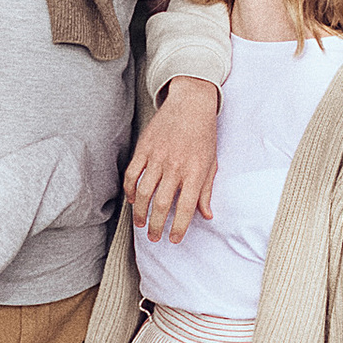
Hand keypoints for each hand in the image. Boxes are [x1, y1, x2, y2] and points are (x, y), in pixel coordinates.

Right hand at [126, 76, 218, 241]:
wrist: (191, 103)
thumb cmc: (204, 134)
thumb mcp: (212, 162)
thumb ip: (207, 190)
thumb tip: (207, 215)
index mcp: (196, 171)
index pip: (186, 207)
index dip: (179, 227)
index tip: (174, 239)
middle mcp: (176, 166)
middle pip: (162, 204)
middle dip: (157, 225)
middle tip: (154, 237)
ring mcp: (158, 156)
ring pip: (144, 192)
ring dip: (141, 212)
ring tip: (141, 224)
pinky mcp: (144, 147)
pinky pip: (132, 174)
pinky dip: (130, 190)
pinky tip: (132, 200)